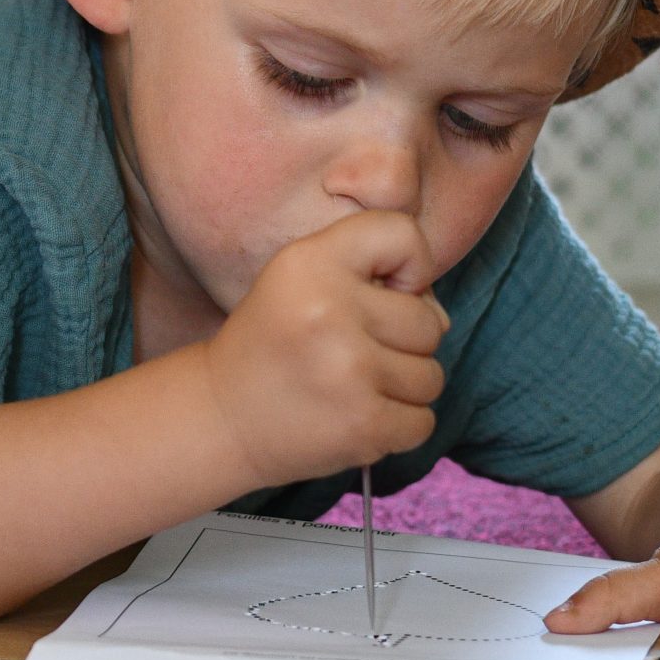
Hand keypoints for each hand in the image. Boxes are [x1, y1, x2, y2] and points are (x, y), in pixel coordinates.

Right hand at [200, 210, 450, 490]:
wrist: (220, 417)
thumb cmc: (275, 343)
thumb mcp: (303, 278)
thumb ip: (373, 270)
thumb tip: (439, 316)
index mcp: (310, 262)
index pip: (403, 233)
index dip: (409, 265)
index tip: (380, 290)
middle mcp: (329, 309)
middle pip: (429, 321)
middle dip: (402, 342)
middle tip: (350, 352)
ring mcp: (348, 370)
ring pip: (431, 376)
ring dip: (401, 388)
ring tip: (351, 386)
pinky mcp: (363, 424)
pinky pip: (423, 422)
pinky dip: (398, 426)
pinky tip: (356, 417)